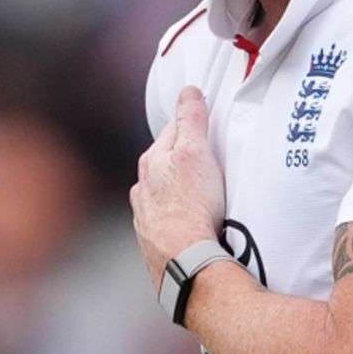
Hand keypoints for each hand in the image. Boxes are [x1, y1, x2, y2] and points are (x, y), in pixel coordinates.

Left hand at [130, 86, 226, 290]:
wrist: (185, 262)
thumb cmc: (192, 207)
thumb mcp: (195, 152)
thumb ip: (190, 119)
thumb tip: (188, 91)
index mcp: (151, 162)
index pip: (172, 132)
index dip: (192, 127)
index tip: (206, 127)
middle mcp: (142, 189)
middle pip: (166, 164)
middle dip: (184, 160)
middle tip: (210, 161)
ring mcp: (145, 217)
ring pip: (163, 194)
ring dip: (179, 191)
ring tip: (203, 195)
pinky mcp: (154, 242)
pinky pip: (167, 221)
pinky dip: (179, 217)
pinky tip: (193, 223)